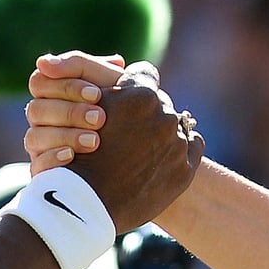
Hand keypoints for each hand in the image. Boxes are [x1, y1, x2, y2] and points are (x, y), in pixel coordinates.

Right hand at [27, 51, 126, 173]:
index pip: (41, 81)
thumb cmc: (125, 119)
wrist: (137, 165)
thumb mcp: (117, 91)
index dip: (66, 86)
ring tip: (95, 142)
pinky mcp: (44, 176)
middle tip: (101, 118)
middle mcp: (42, 121)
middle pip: (36, 109)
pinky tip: (73, 157)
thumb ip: (99, 72)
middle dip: (70, 112)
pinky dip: (53, 159)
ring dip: (65, 135)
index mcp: (53, 95)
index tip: (97, 94)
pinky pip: (36, 167)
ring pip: (34, 137)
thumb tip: (88, 61)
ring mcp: (40, 149)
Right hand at [58, 62, 203, 232]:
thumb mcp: (85, 110)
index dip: (133, 85)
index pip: (145, 73)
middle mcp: (165, 115)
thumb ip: (106, 87)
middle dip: (148, 112)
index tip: (127, 97)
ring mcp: (177, 144)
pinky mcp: (184, 171)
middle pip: (161, 103)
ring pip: (177, 126)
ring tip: (143, 148)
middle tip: (131, 129)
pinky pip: (192, 147)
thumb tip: (121, 65)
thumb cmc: (76, 153)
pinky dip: (180, 151)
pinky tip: (161, 159)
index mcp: (141, 95)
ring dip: (164, 134)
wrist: (84, 203)